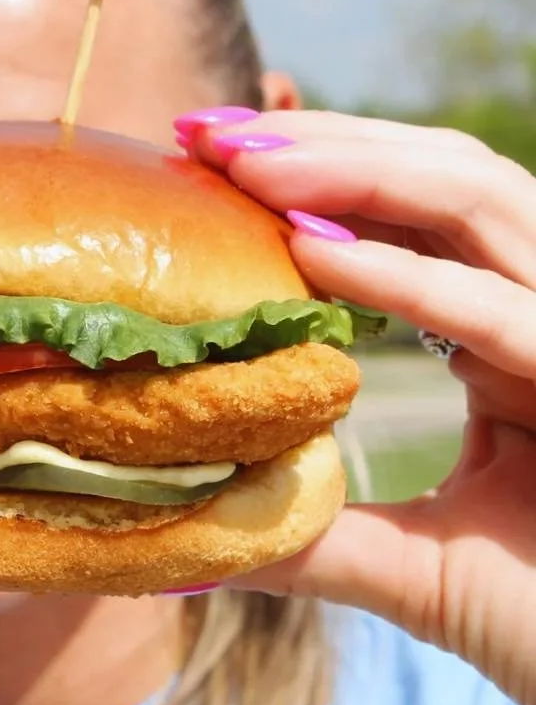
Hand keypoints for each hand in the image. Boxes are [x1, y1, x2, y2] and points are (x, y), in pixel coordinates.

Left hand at [177, 108, 535, 704]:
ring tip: (243, 162)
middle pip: (449, 179)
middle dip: (326, 144)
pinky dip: (410, 275)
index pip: (419, 219)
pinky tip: (310, 251)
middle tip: (207, 131)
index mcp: (517, 342)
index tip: (206, 158)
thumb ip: (319, 540)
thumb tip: (200, 539)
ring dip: (357, 173)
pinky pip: (511, 315)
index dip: (320, 176)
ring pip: (485, 206)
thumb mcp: (417, 573)